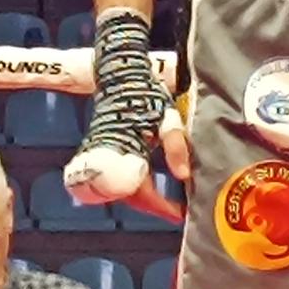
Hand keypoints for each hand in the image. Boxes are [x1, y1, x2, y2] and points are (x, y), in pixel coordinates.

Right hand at [64, 11, 184, 203]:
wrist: (121, 74)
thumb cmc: (146, 93)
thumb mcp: (167, 116)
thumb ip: (176, 145)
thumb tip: (184, 175)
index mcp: (128, 151)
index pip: (143, 191)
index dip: (163, 207)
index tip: (182, 214)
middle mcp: (112, 159)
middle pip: (131, 196)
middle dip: (155, 206)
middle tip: (179, 211)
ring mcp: (105, 157)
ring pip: (123, 189)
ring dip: (144, 198)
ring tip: (169, 202)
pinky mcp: (105, 152)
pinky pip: (119, 178)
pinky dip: (136, 187)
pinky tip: (153, 186)